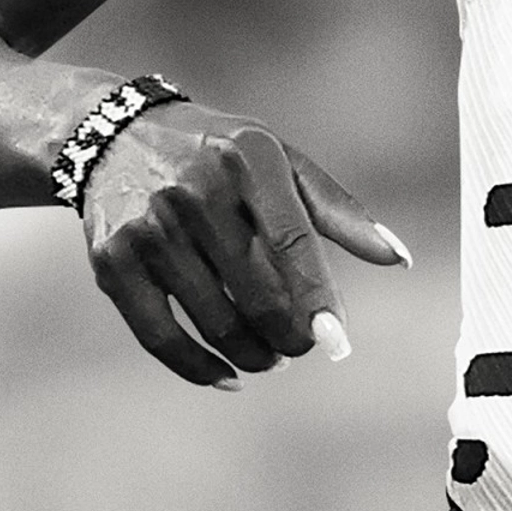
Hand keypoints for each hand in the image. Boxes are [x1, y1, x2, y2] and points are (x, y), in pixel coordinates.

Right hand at [78, 101, 408, 386]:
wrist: (113, 135)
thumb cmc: (217, 154)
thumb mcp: (278, 160)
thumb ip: (337, 209)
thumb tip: (398, 258)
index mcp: (247, 158)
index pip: (293, 241)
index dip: (319, 300)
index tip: (337, 345)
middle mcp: (193, 190)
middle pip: (257, 294)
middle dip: (288, 335)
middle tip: (299, 344)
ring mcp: (149, 228)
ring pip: (215, 322)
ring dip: (253, 353)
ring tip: (269, 354)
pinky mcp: (113, 262)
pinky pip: (161, 338)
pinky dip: (200, 368)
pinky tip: (229, 375)